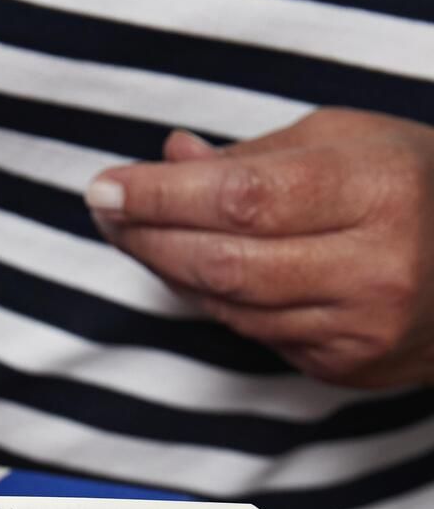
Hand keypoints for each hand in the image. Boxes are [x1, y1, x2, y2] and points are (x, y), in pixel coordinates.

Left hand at [85, 109, 433, 388]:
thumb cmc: (411, 185)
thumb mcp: (348, 141)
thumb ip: (254, 154)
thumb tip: (168, 161)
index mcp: (376, 191)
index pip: (242, 197)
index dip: (162, 197)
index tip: (106, 187)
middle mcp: (371, 268)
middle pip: (226, 262)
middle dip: (151, 237)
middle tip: (107, 212)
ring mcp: (357, 328)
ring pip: (231, 308)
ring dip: (170, 271)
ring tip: (135, 234)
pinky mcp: (343, 367)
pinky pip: (253, 334)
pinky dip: (213, 301)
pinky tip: (190, 271)